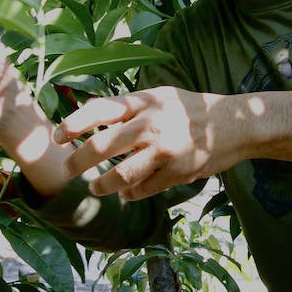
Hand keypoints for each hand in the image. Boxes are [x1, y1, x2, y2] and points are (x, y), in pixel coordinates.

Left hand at [54, 87, 243, 200]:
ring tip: (96, 188)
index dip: (73, 124)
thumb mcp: (160, 97)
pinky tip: (126, 193)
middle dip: (77, 162)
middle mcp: (151, 124)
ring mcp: (164, 150)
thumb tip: (92, 117)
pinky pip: (142, 189)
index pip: (99, 110)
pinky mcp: (176, 172)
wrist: (234, 125)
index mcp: (144, 102)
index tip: (57, 138)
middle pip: (101, 146)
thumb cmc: (192, 109)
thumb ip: (129, 108)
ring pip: (120, 175)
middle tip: (67, 170)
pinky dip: (129, 194)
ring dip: (102, 185)